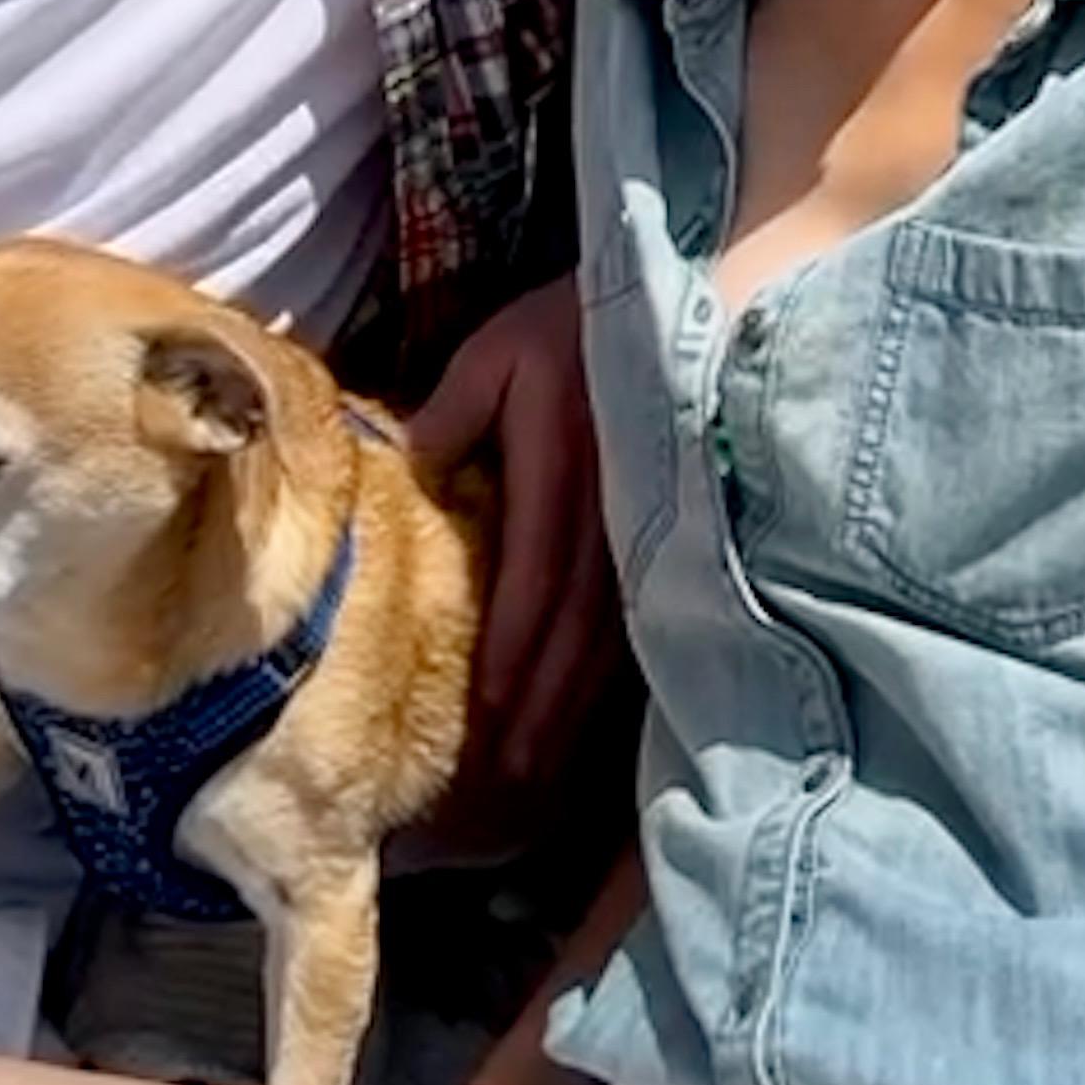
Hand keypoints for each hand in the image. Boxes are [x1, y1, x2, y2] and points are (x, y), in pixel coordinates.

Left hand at [408, 275, 621, 798]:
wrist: (674, 308)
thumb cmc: (566, 327)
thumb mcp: (498, 352)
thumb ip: (455, 409)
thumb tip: (410, 462)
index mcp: (560, 471)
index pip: (535, 577)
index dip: (514, 646)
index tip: (491, 710)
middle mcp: (607, 514)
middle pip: (575, 627)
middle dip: (544, 703)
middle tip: (512, 777)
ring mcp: (643, 528)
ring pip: (611, 634)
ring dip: (577, 704)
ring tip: (542, 767)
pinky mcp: (663, 531)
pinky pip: (637, 615)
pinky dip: (611, 671)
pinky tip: (588, 713)